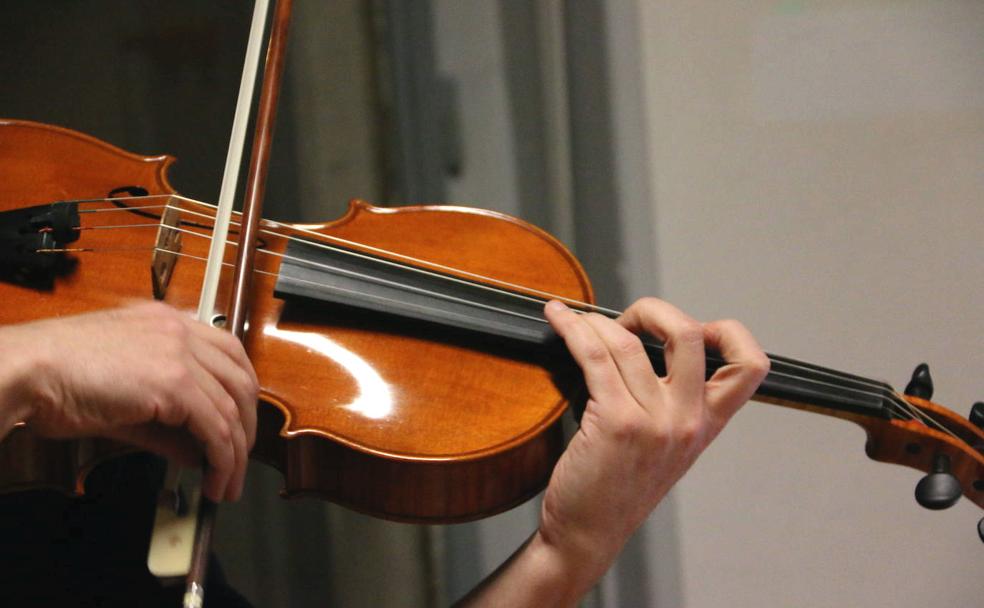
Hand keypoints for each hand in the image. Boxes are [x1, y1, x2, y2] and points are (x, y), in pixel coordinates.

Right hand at [0, 301, 257, 501]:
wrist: (27, 370)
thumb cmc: (55, 378)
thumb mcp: (125, 397)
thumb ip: (168, 422)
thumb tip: (197, 451)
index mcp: (167, 322)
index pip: (229, 352)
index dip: (242, 392)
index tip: (240, 422)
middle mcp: (180, 331)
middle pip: (242, 379)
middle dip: (247, 426)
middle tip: (239, 460)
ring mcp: (180, 353)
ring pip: (234, 407)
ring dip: (236, 453)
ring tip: (227, 482)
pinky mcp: (175, 382)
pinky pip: (217, 427)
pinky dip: (223, 458)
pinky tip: (215, 478)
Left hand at [538, 298, 768, 584]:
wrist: (588, 534)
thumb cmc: (616, 488)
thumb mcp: (664, 445)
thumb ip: (670, 402)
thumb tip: (643, 341)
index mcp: (707, 424)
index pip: (751, 367)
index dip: (729, 333)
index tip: (693, 327)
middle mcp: (688, 421)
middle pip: (689, 333)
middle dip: (652, 310)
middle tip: (625, 320)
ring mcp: (654, 422)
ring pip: (627, 341)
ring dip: (594, 321)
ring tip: (575, 321)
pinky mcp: (616, 423)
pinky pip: (595, 357)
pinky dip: (572, 330)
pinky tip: (558, 321)